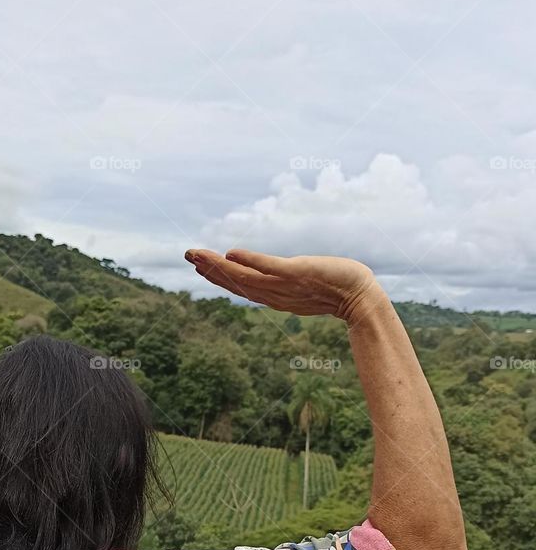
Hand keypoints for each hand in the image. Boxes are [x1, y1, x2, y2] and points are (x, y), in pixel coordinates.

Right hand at [184, 247, 380, 320]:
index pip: (242, 286)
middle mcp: (275, 294)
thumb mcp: (306, 285)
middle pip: (237, 282)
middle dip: (211, 270)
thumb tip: (280, 276)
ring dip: (221, 266)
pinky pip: (270, 268)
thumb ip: (288, 282)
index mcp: (275, 297)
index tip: (200, 266)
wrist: (361, 297)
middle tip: (188, 256)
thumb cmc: (338, 288)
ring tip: (199, 255)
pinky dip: (251, 261)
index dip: (220, 277)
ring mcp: (285, 285)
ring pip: (246, 276)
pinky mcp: (297, 274)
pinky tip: (232, 253)